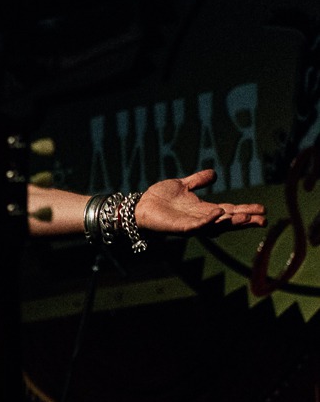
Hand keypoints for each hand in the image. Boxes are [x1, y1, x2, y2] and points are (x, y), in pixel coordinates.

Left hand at [137, 169, 265, 233]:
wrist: (139, 206)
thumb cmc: (160, 198)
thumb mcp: (182, 185)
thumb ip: (198, 181)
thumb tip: (214, 174)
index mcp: (203, 209)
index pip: (229, 211)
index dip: (245, 210)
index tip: (262, 210)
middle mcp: (201, 219)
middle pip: (227, 221)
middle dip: (244, 220)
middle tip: (263, 220)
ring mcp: (191, 224)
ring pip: (215, 225)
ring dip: (230, 222)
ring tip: (245, 218)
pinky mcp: (179, 227)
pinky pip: (196, 226)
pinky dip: (207, 221)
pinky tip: (217, 213)